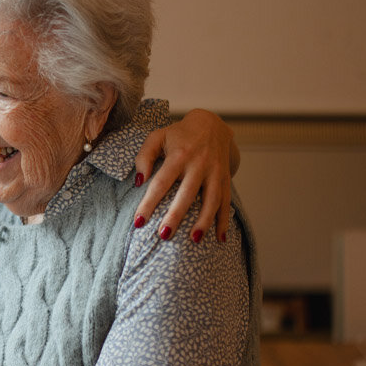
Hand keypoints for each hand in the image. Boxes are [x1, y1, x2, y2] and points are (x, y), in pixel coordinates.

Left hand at [132, 108, 238, 241]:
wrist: (212, 124)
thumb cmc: (178, 135)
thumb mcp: (157, 136)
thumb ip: (144, 156)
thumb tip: (139, 181)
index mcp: (179, 155)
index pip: (161, 182)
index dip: (149, 203)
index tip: (138, 222)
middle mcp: (199, 164)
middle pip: (187, 194)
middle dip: (176, 216)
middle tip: (164, 235)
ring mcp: (215, 172)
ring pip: (211, 200)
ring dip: (204, 221)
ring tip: (193, 241)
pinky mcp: (225, 178)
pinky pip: (226, 201)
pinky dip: (224, 220)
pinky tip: (220, 238)